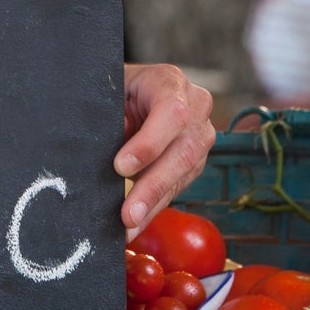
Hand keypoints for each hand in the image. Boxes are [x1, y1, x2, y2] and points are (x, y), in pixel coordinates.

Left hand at [115, 63, 214, 239]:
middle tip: (127, 214)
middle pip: (183, 150)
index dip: (149, 142)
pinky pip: (178, 187)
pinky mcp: (196, 160)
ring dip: (154, 204)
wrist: (134, 91)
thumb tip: (112, 154)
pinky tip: (135, 225)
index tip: (120, 166)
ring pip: (184, 173)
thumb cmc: (116, 90)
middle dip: (153, 186)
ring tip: (128, 227)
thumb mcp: (108, 92)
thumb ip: (109, 115)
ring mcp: (200, 135)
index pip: (171, 112)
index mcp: (170, 82)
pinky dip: (154, 208)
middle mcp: (195, 107)